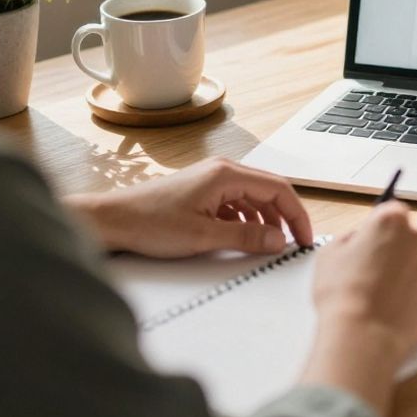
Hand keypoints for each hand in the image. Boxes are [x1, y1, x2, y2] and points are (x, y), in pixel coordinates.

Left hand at [66, 159, 313, 257]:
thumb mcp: (204, 236)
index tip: (304, 239)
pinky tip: (244, 238)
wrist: (113, 220)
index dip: (297, 215)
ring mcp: (211, 180)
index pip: (278, 189)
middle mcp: (221, 170)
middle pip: (268, 191)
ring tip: (269, 245)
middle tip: (293, 244)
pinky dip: (246, 221)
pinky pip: (236, 203)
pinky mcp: (202, 191)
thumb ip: (246, 238)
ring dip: (265, 220)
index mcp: (226, 174)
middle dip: (284, 218)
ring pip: (252, 198)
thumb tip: (278, 241)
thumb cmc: (150, 223)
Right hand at [301, 201, 416, 416]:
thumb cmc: (342, 294)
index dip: (381, 227)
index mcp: (391, 220)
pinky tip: (397, 305)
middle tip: (375, 271)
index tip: (373, 240)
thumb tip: (361, 239)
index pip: (393, 210)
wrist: (363, 336)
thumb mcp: (329, 253)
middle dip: (397, 248)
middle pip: (411, 235)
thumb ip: (351, 237)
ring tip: (384, 293)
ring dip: (408, 270)